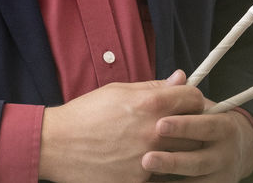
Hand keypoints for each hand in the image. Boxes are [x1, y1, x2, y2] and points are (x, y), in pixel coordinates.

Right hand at [39, 70, 205, 182]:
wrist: (56, 145)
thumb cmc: (85, 114)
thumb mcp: (118, 90)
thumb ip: (153, 86)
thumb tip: (180, 79)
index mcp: (150, 103)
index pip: (194, 98)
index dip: (193, 99)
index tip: (187, 103)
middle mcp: (154, 131)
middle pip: (195, 129)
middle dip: (190, 125)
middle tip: (178, 126)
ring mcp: (148, 158)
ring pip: (182, 155)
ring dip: (177, 149)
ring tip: (160, 144)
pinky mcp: (138, 179)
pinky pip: (159, 173)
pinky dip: (155, 167)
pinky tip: (139, 160)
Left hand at [141, 105, 252, 181]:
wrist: (237, 152)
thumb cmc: (208, 124)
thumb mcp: (203, 109)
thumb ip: (187, 97)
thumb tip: (178, 75)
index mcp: (224, 127)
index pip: (206, 126)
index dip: (184, 126)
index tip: (159, 124)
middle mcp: (225, 153)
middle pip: (199, 160)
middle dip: (172, 160)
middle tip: (147, 158)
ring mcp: (220, 174)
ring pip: (196, 181)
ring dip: (170, 178)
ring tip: (146, 173)